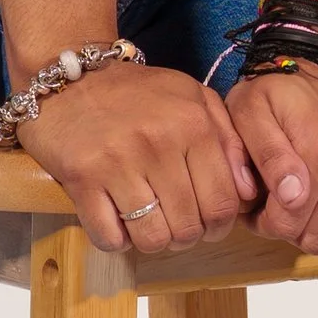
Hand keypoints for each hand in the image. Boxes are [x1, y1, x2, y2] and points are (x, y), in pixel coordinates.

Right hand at [16, 59, 256, 254]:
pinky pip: (109, 237)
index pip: (222, 203)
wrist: (70, 76)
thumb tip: (247, 193)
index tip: (207, 225)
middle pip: (188, 227)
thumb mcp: (193, 99)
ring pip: (152, 238)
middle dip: (186, 236)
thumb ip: (229, 141)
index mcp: (193, 124)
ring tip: (146, 223)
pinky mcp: (81, 178)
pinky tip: (116, 220)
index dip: (218, 226)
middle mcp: (158, 144)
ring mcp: (117, 162)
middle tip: (175, 223)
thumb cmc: (138, 94)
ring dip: (152, 240)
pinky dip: (117, 240)